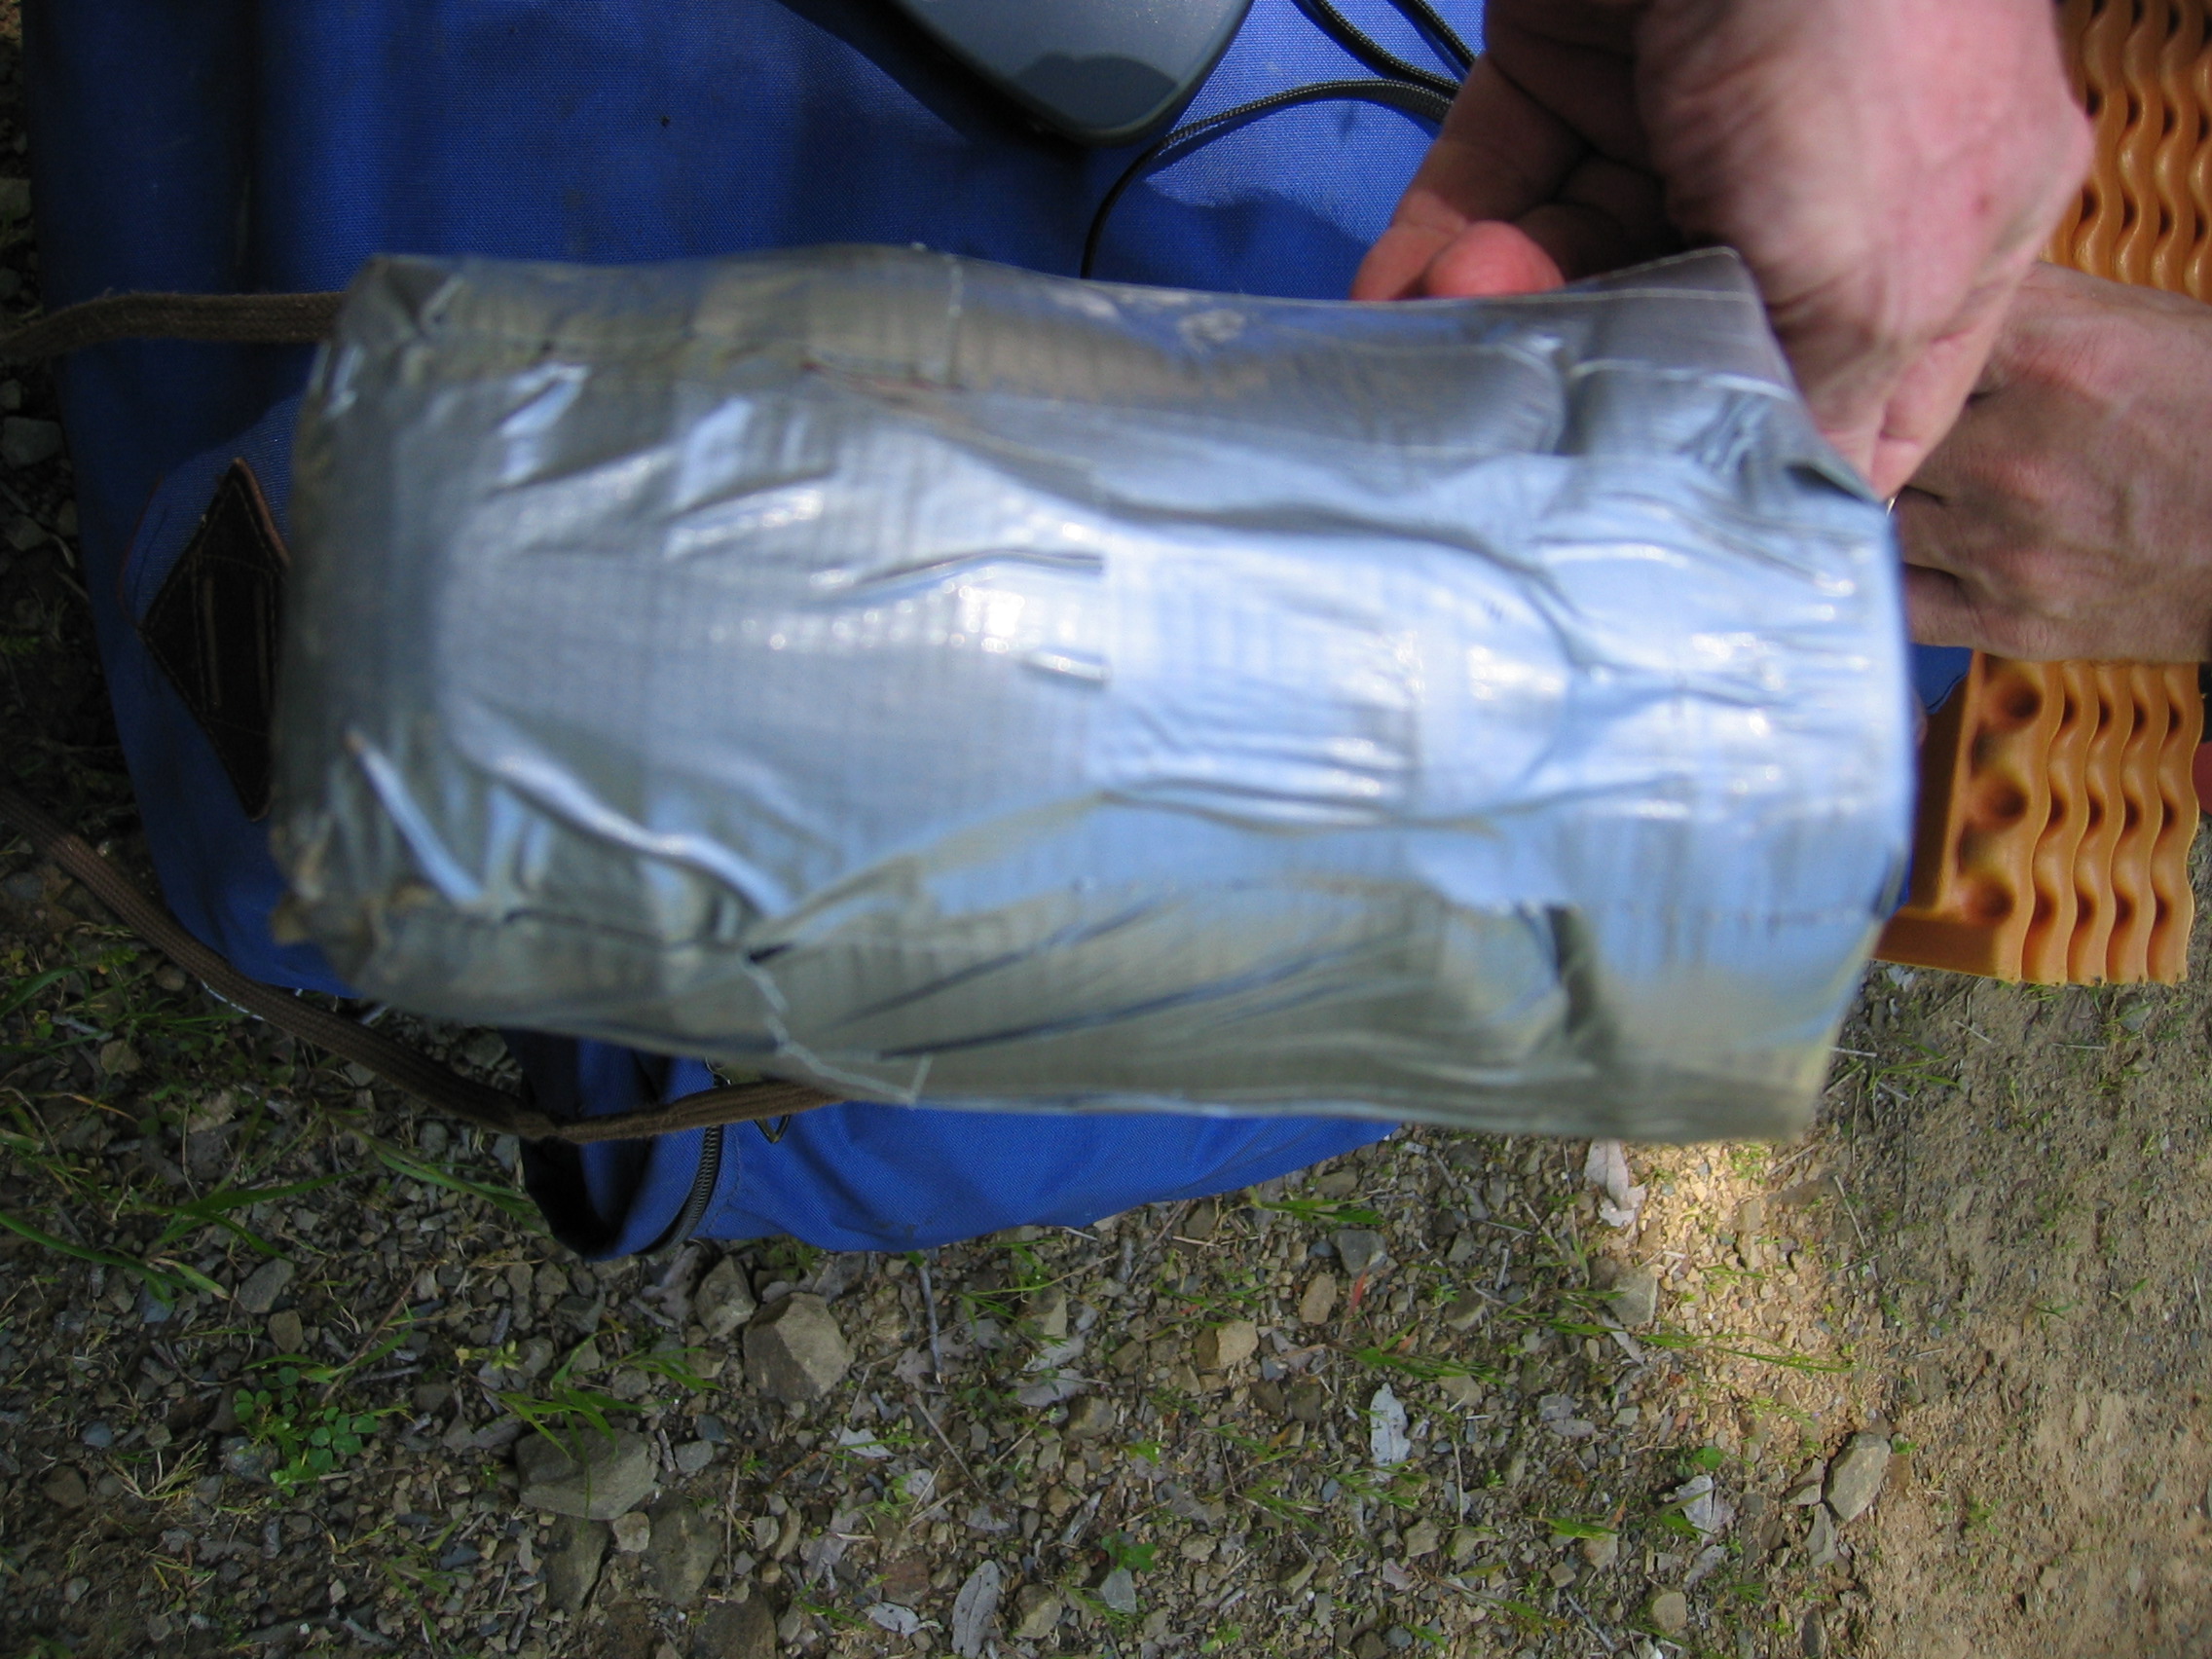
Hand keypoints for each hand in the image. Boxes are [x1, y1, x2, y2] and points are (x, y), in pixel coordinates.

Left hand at [1351, 0, 2090, 497]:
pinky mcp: (1564, 80)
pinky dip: (1429, 259)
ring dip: (1494, 324)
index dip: (1764, 473)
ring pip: (1566, 275)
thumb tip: (1777, 509)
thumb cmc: (1860, 25)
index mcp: (1926, 239)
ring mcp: (1677, 132)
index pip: (1850, 398)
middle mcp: (1803, 193)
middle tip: (1524, 437)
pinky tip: (1392, 317)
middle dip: (1590, 391)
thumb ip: (1818, 389)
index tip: (1677, 549)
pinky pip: (1485, 196)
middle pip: (1675, 342)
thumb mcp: (1870, 262)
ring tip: (1452, 342)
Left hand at [1897, 264, 2211, 661]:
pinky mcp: (2007, 616)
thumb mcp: (2136, 324)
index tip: (1862, 351)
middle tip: (1858, 419)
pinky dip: (1880, 570)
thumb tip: (1940, 279)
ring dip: (1873, 494)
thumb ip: (2028, 302)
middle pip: (1875, 431)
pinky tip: (1895, 545)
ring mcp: (2004, 544)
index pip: (1908, 340)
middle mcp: (2015, 457)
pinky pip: (1893, 595)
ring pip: (1872, 509)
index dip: (1880, 348)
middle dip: (1868, 424)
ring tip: (1896, 477)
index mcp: (2052, 362)